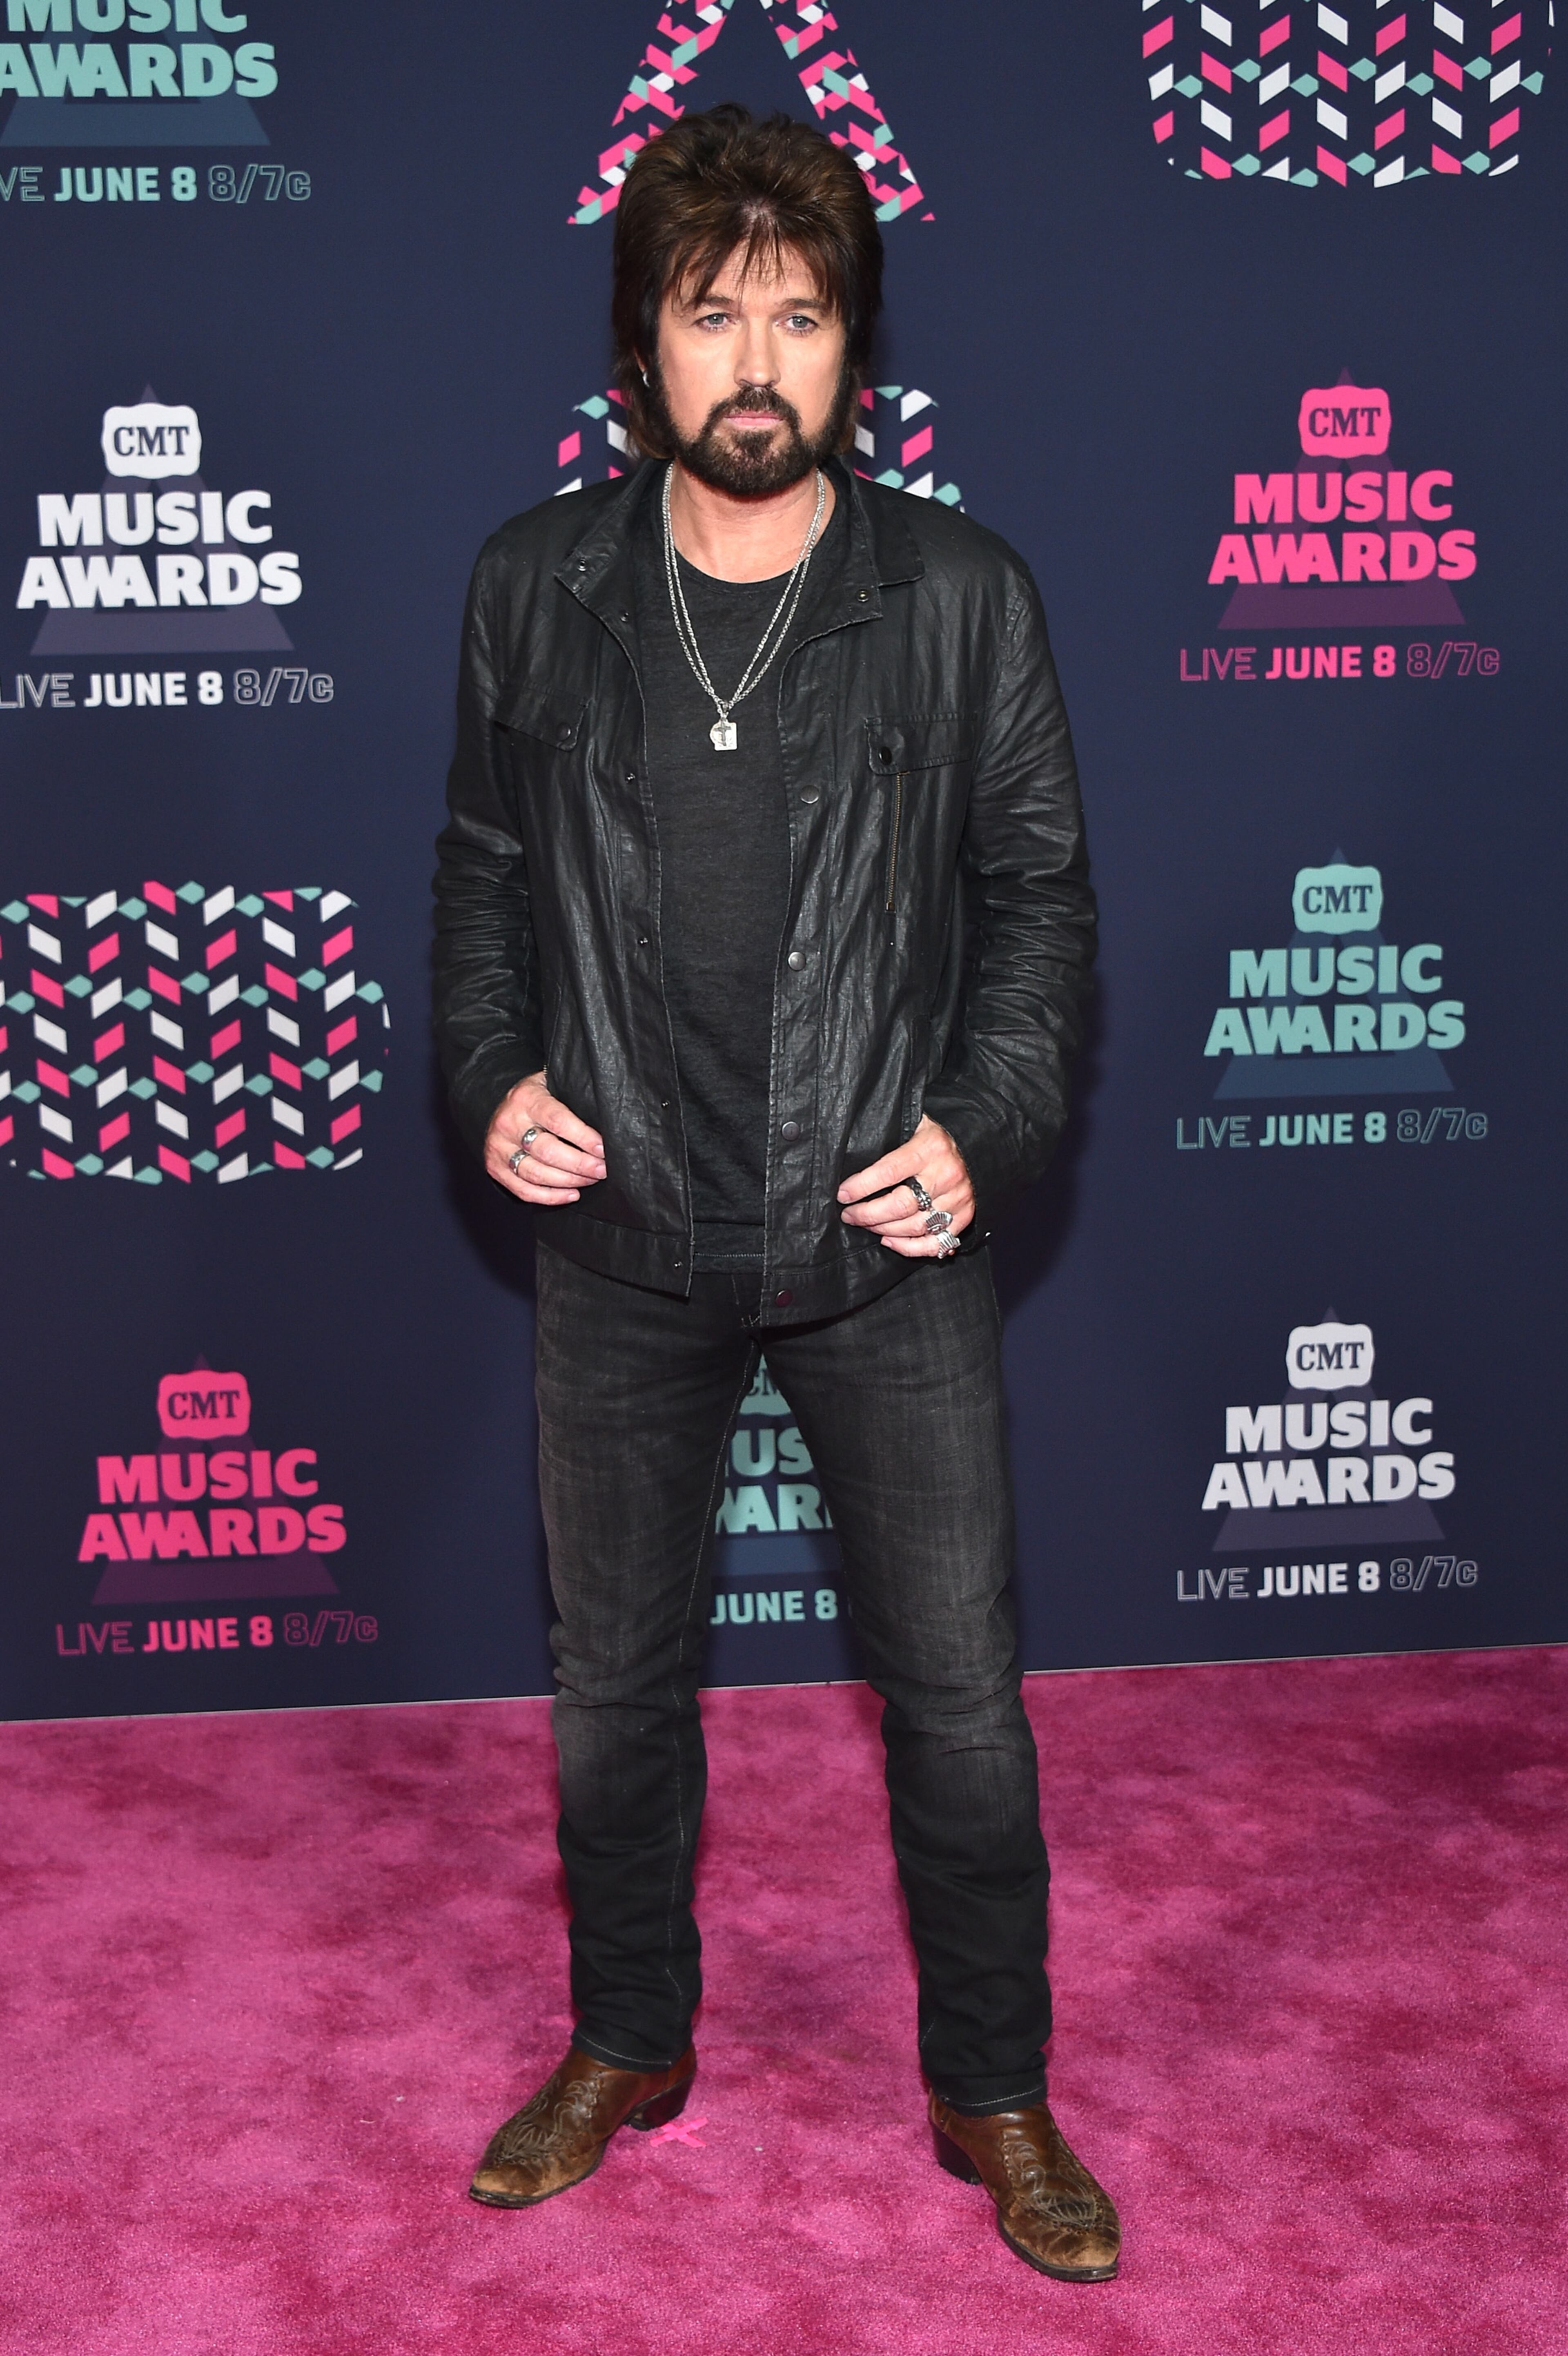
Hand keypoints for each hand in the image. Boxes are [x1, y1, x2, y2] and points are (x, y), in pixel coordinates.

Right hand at [484, 1071, 605, 1206]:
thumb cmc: (536, 1097)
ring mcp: (498, 1148)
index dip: (582, 1137)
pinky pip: (523, 1190)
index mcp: (525, 1098)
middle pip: (547, 1151)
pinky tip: (572, 1194)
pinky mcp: (495, 1168)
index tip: (602, 1149)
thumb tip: (606, 1120)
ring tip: (591, 1180)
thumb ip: (571, 1098)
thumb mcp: (551, 1084)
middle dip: (580, 1164)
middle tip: (602, 1170)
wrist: (501, 1106)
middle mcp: (508, 1123)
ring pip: (536, 1173)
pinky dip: (550, 1197)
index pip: (557, 1120)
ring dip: (568, 1181)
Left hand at [836, 1114, 974, 1258]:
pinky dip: (909, 1248)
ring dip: (883, 1230)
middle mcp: (946, 1174)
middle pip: (900, 1205)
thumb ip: (891, 1135)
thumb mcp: (915, 1123)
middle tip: (849, 1214)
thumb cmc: (936, 1135)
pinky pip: (934, 1242)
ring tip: (865, 1225)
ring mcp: (957, 1198)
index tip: (842, 1194)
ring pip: (914, 1227)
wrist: (976, 1144)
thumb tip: (857, 1148)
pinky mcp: (964, 1216)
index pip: (889, 1171)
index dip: (861, 1186)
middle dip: (867, 1214)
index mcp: (931, 1148)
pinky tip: (889, 1240)